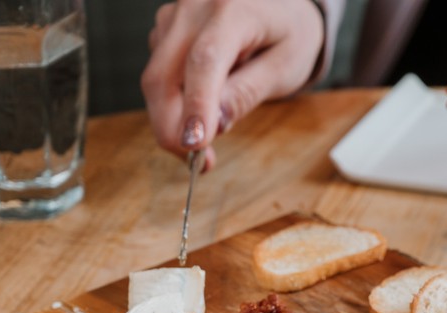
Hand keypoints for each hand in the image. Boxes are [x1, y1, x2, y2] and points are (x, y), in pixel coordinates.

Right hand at [141, 0, 324, 170]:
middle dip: (173, 129)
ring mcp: (175, 16)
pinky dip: (173, 103)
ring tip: (206, 140)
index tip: (194, 146)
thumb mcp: (284, 68)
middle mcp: (195, 7)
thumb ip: (248, 92)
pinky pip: (159, 74)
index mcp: (233, 9)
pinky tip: (200, 109)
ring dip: (171, 120)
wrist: (283, 7)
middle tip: (199, 163)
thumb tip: (214, 123)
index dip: (196, 107)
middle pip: (163, 76)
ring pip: (156, 80)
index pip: (205, 61)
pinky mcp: (165, 28)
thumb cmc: (290, 35)